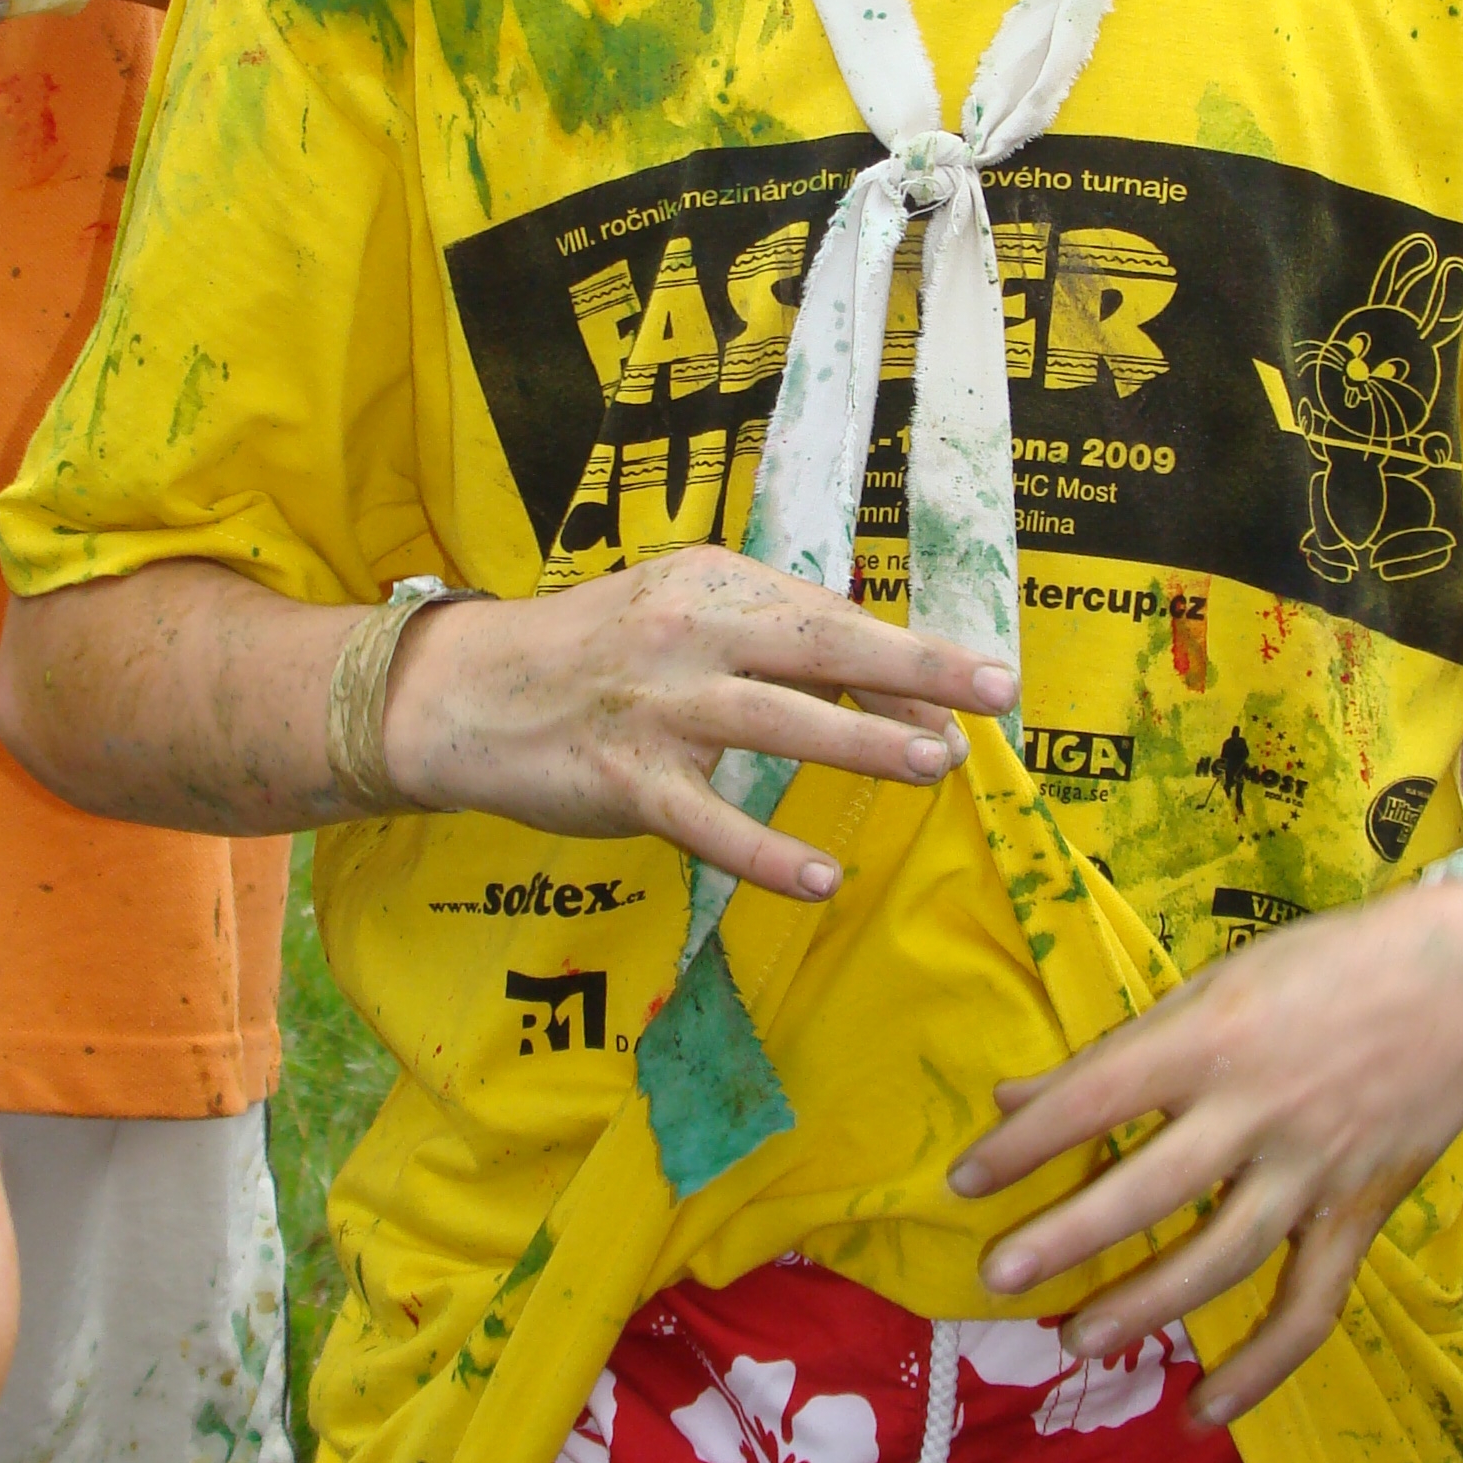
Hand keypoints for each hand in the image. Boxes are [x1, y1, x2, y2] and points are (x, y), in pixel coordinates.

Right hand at [384, 547, 1017, 900]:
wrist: (465, 693)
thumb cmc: (597, 656)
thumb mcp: (682, 617)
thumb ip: (774, 644)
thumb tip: (894, 690)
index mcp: (715, 585)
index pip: (830, 620)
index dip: (908, 659)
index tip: (978, 687)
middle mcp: (690, 633)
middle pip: (820, 645)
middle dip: (915, 668)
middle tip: (997, 693)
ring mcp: (657, 707)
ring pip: (775, 721)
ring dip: (861, 742)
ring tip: (935, 766)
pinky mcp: (624, 780)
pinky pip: (706, 821)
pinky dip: (764, 852)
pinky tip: (822, 878)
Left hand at [945, 879, 1462, 1427]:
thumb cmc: (1332, 962)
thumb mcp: (1219, 979)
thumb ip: (1122, 1048)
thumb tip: (1016, 1095)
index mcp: (1212, 1039)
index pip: (1097, 1097)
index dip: (1025, 1143)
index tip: (964, 1180)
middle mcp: (1257, 1111)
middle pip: (1148, 1189)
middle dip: (1067, 1237)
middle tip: (999, 1276)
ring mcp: (1312, 1171)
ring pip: (1220, 1258)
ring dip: (1146, 1305)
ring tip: (1080, 1338)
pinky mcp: (1359, 1213)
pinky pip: (1307, 1306)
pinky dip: (1258, 1367)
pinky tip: (1203, 1409)